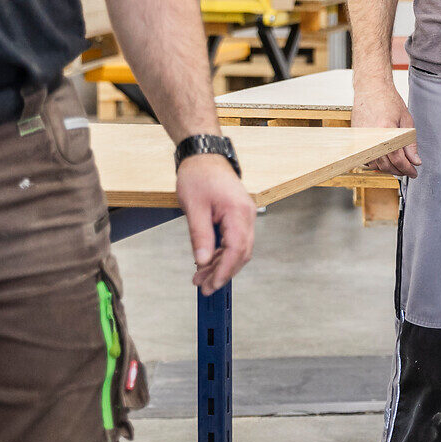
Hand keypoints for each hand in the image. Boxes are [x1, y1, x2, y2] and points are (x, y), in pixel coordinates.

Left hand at [175, 152, 255, 294]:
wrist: (204, 155)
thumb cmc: (198, 175)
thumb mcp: (194, 207)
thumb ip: (200, 236)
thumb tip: (203, 260)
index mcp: (238, 212)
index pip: (236, 249)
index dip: (224, 270)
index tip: (211, 285)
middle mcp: (247, 214)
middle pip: (241, 252)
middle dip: (223, 272)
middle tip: (203, 286)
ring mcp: (245, 215)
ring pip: (239, 249)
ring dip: (221, 264)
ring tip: (200, 276)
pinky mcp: (239, 215)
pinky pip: (235, 240)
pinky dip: (222, 253)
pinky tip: (207, 260)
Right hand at [353, 78, 419, 177]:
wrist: (371, 89)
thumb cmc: (388, 101)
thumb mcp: (406, 120)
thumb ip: (410, 144)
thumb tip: (415, 161)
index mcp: (386, 132)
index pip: (398, 160)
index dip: (408, 169)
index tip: (414, 172)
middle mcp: (372, 139)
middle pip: (387, 166)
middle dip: (400, 170)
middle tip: (409, 170)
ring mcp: (362, 140)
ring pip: (376, 165)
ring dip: (389, 168)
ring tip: (399, 164)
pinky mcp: (356, 141)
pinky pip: (367, 159)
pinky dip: (377, 162)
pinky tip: (386, 158)